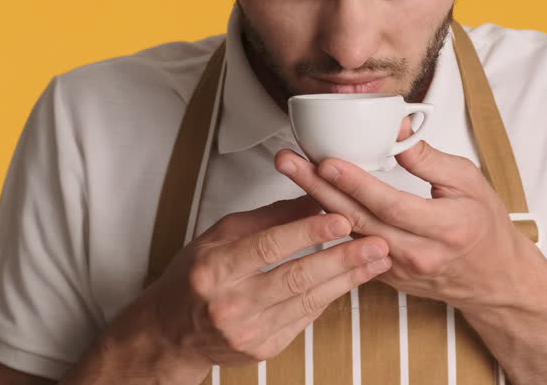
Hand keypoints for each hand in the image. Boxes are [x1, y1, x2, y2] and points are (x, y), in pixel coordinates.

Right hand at [116, 195, 390, 372]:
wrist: (171, 331)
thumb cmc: (194, 277)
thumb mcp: (220, 236)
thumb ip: (268, 218)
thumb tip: (311, 198)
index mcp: (214, 270)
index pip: (268, 247)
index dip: (307, 232)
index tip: (339, 219)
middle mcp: (229, 305)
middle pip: (295, 277)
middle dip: (341, 258)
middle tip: (375, 241)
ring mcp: (247, 332)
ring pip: (307, 300)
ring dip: (347, 278)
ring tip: (376, 259)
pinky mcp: (262, 349)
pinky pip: (304, 318)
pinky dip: (330, 296)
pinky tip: (352, 279)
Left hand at [274, 138, 535, 309]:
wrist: (493, 278)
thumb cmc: (484, 224)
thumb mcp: (468, 181)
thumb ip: (428, 157)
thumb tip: (397, 128)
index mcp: (443, 227)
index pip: (390, 204)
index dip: (355, 183)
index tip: (327, 160)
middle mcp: (417, 254)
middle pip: (358, 219)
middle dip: (318, 187)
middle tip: (288, 161)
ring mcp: (398, 269)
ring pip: (348, 234)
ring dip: (316, 202)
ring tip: (292, 172)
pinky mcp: (385, 276)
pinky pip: (350, 247)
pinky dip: (329, 222)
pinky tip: (308, 198)